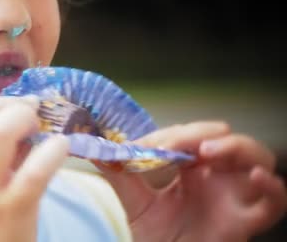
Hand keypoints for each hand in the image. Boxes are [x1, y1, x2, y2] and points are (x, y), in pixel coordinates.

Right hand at [0, 96, 68, 241]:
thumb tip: (11, 123)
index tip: (12, 106)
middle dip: (12, 106)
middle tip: (31, 111)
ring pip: (1, 131)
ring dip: (25, 119)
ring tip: (42, 125)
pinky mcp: (9, 211)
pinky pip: (36, 168)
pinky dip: (53, 150)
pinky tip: (60, 147)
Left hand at [101, 121, 286, 241]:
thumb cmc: (156, 236)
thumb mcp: (135, 202)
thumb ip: (119, 174)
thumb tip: (96, 149)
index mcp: (193, 167)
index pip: (191, 136)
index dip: (173, 134)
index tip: (146, 144)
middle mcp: (218, 175)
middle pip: (226, 138)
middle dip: (203, 133)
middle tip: (178, 143)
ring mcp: (235, 195)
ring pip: (258, 157)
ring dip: (236, 148)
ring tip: (209, 152)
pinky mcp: (247, 220)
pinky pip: (275, 201)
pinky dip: (273, 187)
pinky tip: (257, 177)